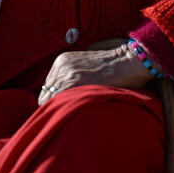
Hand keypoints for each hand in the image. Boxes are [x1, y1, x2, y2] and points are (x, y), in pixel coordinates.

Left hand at [37, 44, 152, 105]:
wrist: (127, 61)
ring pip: (51, 100)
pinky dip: (66, 107)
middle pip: (45, 95)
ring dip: (61, 108)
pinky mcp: (74, 81)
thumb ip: (70, 77)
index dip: (53, 99)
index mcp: (61, 61)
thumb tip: (57, 97)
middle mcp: (61, 65)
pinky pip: (59, 100)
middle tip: (69, 112)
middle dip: (55, 105)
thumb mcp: (84, 66)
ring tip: (75, 111)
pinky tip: (79, 108)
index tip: (65, 107)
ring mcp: (67, 73)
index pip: (47, 88)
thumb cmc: (110, 68)